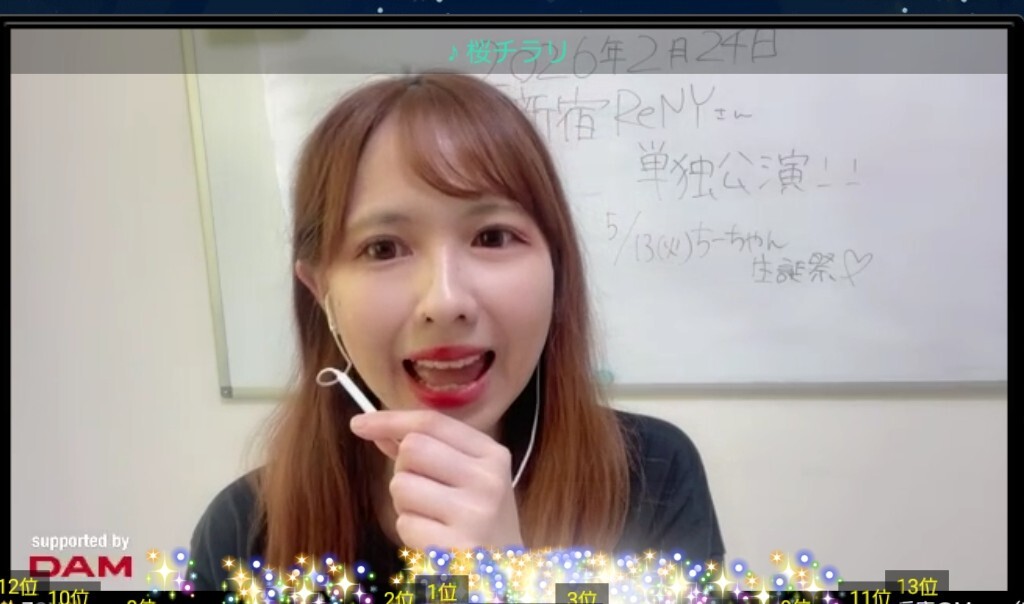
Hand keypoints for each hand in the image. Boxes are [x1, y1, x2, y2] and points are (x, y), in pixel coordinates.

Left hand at [349, 410, 523, 550]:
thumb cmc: (480, 521)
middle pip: (413, 448)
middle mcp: (488, 479)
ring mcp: (475, 514)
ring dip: (404, 503)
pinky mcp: (456, 546)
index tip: (360, 423)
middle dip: (403, 469)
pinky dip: (411, 531)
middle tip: (421, 491)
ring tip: (431, 517)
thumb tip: (376, 429)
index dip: (391, 420)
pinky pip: (405, 523)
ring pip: (402, 486)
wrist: (506, 573)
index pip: (432, 423)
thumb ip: (427, 451)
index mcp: (493, 455)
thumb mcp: (467, 478)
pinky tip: (435, 539)